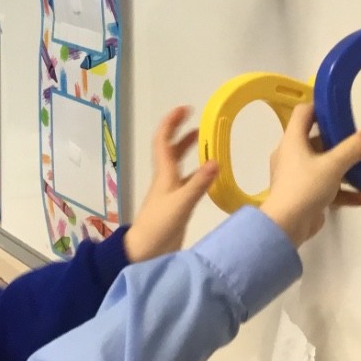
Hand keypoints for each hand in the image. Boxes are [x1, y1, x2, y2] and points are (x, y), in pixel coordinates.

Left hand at [122, 106, 218, 263]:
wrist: (145, 252)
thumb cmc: (159, 225)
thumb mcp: (181, 203)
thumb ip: (198, 184)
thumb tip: (215, 161)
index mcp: (164, 174)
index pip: (163, 141)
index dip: (172, 123)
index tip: (185, 109)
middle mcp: (166, 179)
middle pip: (171, 150)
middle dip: (181, 133)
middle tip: (196, 120)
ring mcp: (170, 192)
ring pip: (179, 164)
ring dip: (189, 151)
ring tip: (204, 141)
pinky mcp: (177, 205)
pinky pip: (188, 181)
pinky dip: (198, 173)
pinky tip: (209, 175)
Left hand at [260, 103, 360, 247]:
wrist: (286, 225)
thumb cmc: (305, 187)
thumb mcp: (333, 165)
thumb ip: (352, 149)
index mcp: (292, 141)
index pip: (303, 114)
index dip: (320, 107)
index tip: (340, 108)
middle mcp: (291, 155)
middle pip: (316, 140)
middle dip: (339, 141)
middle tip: (360, 140)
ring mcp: (297, 176)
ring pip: (323, 166)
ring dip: (345, 168)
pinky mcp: (304, 195)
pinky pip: (326, 188)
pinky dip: (344, 191)